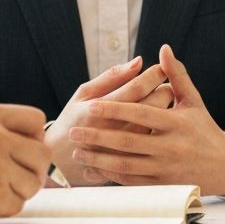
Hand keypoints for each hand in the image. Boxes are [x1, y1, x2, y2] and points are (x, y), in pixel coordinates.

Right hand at [0, 101, 48, 223]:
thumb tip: (32, 140)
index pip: (37, 120)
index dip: (35, 137)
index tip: (25, 150)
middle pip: (42, 154)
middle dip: (33, 169)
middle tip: (17, 177)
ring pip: (33, 182)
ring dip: (19, 190)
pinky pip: (17, 204)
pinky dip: (5, 207)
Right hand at [45, 56, 171, 185]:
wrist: (59, 163)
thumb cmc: (73, 120)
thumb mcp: (84, 94)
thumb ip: (112, 76)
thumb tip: (139, 61)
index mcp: (100, 107)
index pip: (138, 87)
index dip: (154, 74)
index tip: (161, 68)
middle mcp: (113, 129)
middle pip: (153, 105)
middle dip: (165, 90)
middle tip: (164, 85)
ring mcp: (123, 149)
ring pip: (158, 125)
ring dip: (165, 109)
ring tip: (161, 102)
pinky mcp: (130, 162)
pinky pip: (154, 143)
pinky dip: (160, 130)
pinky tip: (157, 123)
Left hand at [68, 44, 224, 195]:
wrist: (223, 165)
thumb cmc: (204, 128)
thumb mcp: (193, 100)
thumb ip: (177, 75)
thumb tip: (164, 49)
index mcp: (177, 123)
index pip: (141, 114)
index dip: (115, 111)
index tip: (92, 106)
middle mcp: (170, 147)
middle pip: (127, 142)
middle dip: (97, 137)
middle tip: (73, 130)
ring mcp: (165, 169)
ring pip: (126, 165)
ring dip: (99, 158)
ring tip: (78, 150)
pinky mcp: (162, 186)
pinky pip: (131, 182)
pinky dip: (110, 175)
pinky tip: (92, 168)